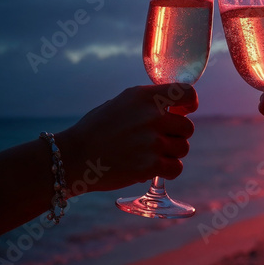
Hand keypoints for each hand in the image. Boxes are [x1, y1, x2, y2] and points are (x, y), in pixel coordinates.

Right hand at [56, 83, 197, 190]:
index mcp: (145, 97)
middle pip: (187, 127)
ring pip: (183, 148)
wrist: (73, 157)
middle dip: (177, 135)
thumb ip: (149, 103)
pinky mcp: (150, 165)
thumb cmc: (97, 129)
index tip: (185, 111)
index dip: (190, 104)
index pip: (187, 94)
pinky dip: (168, 171)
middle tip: (159, 140)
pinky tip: (153, 168)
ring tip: (150, 154)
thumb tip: (176, 108)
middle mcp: (152, 116)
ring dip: (171, 154)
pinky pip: (176, 168)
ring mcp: (152, 141)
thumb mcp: (122, 103)